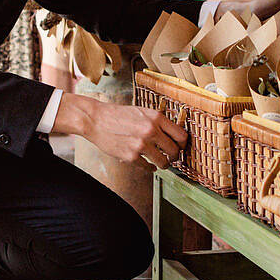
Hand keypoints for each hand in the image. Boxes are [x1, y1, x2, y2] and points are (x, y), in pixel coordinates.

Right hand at [52, 95, 187, 168]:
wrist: (96, 120)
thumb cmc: (119, 115)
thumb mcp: (143, 112)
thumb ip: (158, 122)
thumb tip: (174, 136)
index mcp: (156, 118)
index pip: (181, 135)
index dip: (183, 144)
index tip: (180, 147)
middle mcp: (151, 131)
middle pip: (175, 151)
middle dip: (174, 156)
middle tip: (172, 157)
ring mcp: (141, 144)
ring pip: (164, 162)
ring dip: (164, 164)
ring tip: (161, 162)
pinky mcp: (131, 156)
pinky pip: (148, 167)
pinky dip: (150, 167)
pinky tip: (148, 164)